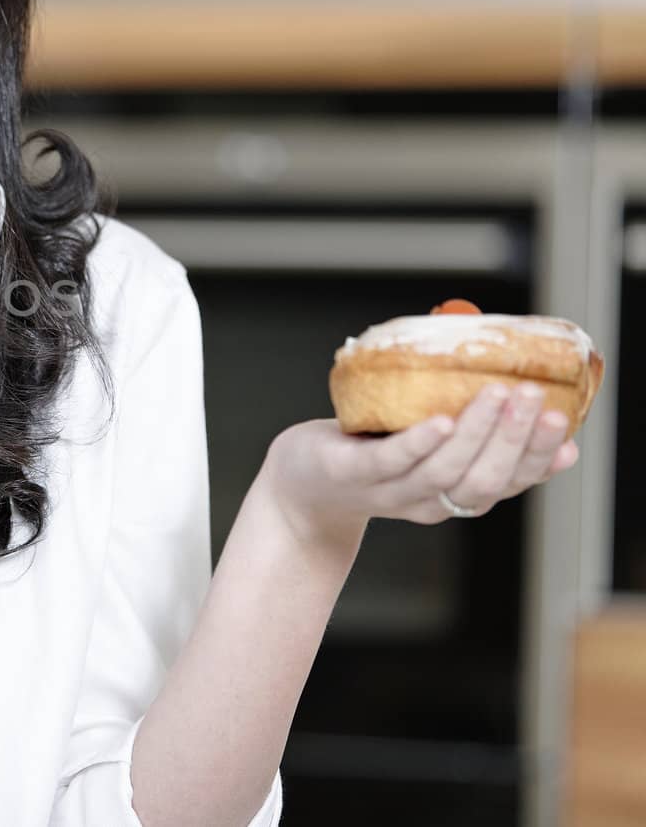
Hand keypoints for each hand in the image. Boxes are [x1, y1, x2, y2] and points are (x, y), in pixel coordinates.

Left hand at [261, 380, 580, 547]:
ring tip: (499, 394)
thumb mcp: (421, 443)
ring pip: (443, 470)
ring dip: (477, 433)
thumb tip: (503, 368)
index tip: (568, 437)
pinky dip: (419, 443)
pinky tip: (440, 421)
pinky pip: (390, 461)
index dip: (538, 462)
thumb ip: (460, 422)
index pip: (505, 483)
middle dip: (517, 439)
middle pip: (482, 479)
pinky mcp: (349, 472)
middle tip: (539, 399)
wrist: (299, 487)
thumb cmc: (367, 454)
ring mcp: (387, 489)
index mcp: (452, 494)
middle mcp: (426, 499)